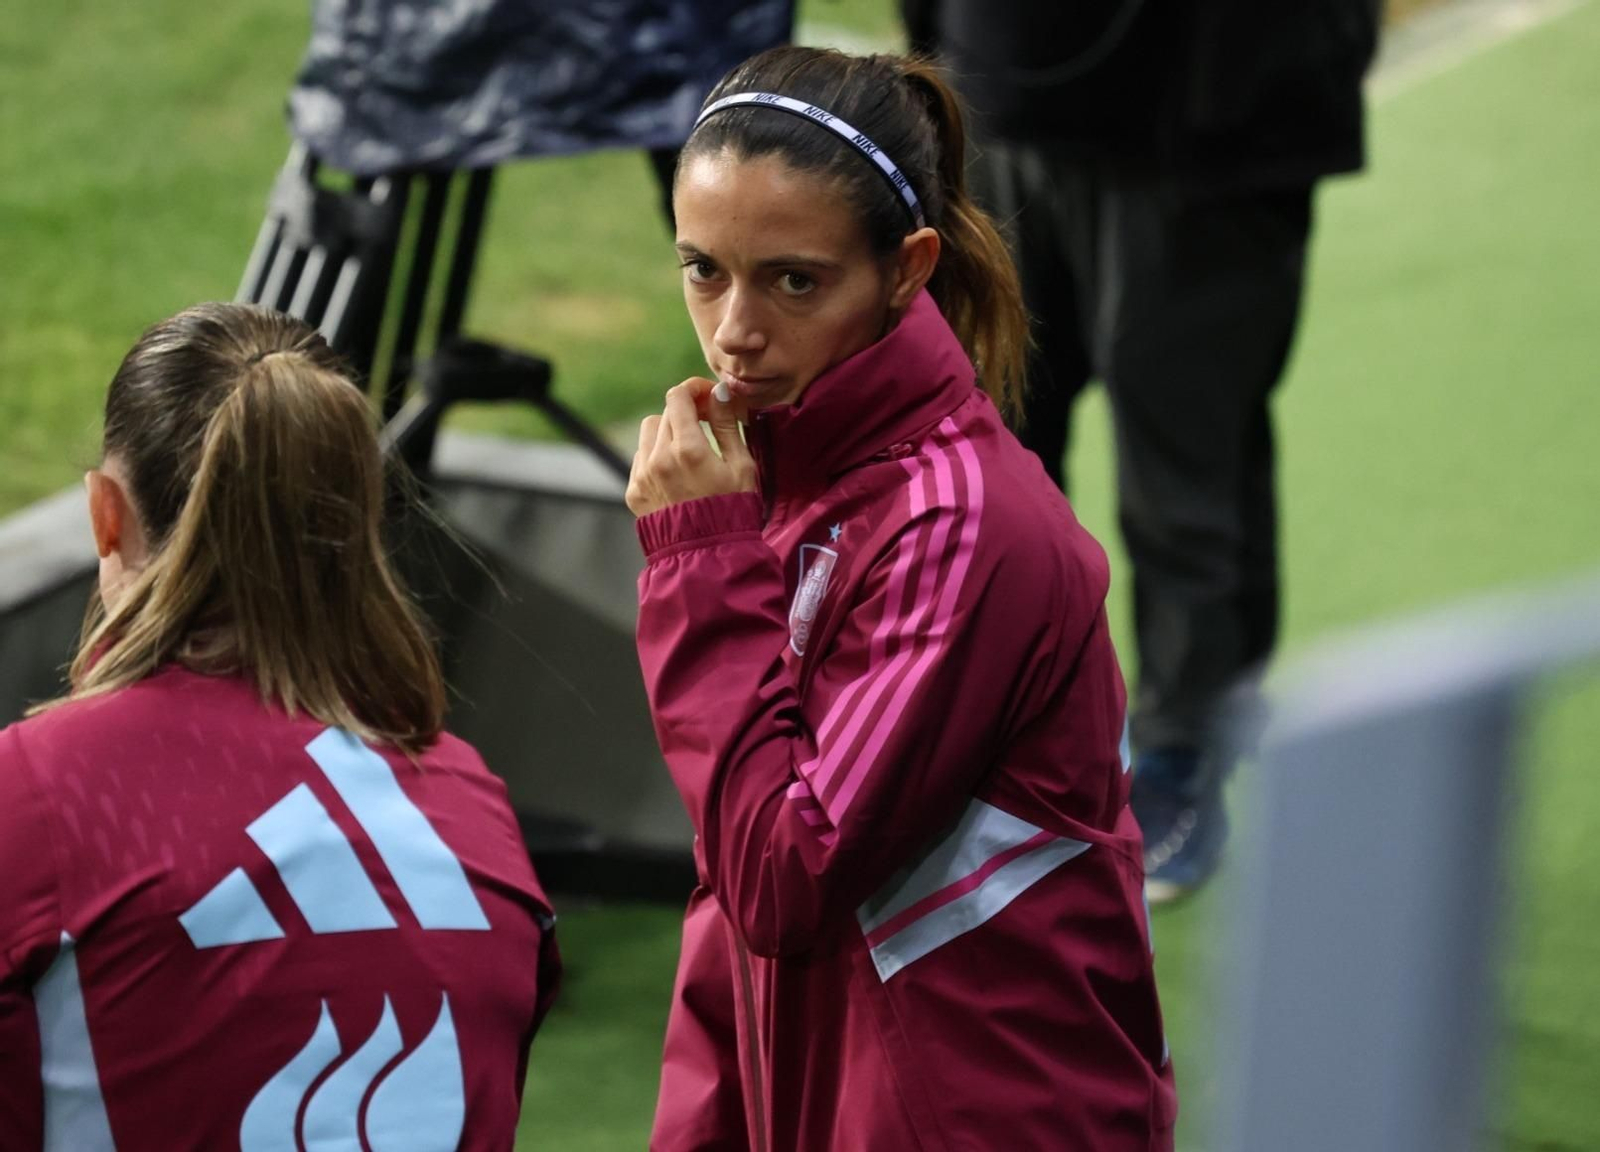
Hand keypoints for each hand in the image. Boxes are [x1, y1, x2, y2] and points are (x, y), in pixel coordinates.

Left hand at [626, 378, 757, 517]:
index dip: (693, 389)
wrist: (707, 557)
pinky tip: (676, 471)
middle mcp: (659, 458)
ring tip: (689, 447)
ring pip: (649, 432)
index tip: (708, 395)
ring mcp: (642, 475)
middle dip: (686, 410)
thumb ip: (727, 424)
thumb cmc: (733, 511)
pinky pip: (641, 458)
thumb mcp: (741, 466)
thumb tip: (720, 392)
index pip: (678, 397)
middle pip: (665, 412)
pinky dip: (656, 454)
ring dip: (668, 430)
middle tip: (707, 420)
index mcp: (688, 449)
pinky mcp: (633, 491)